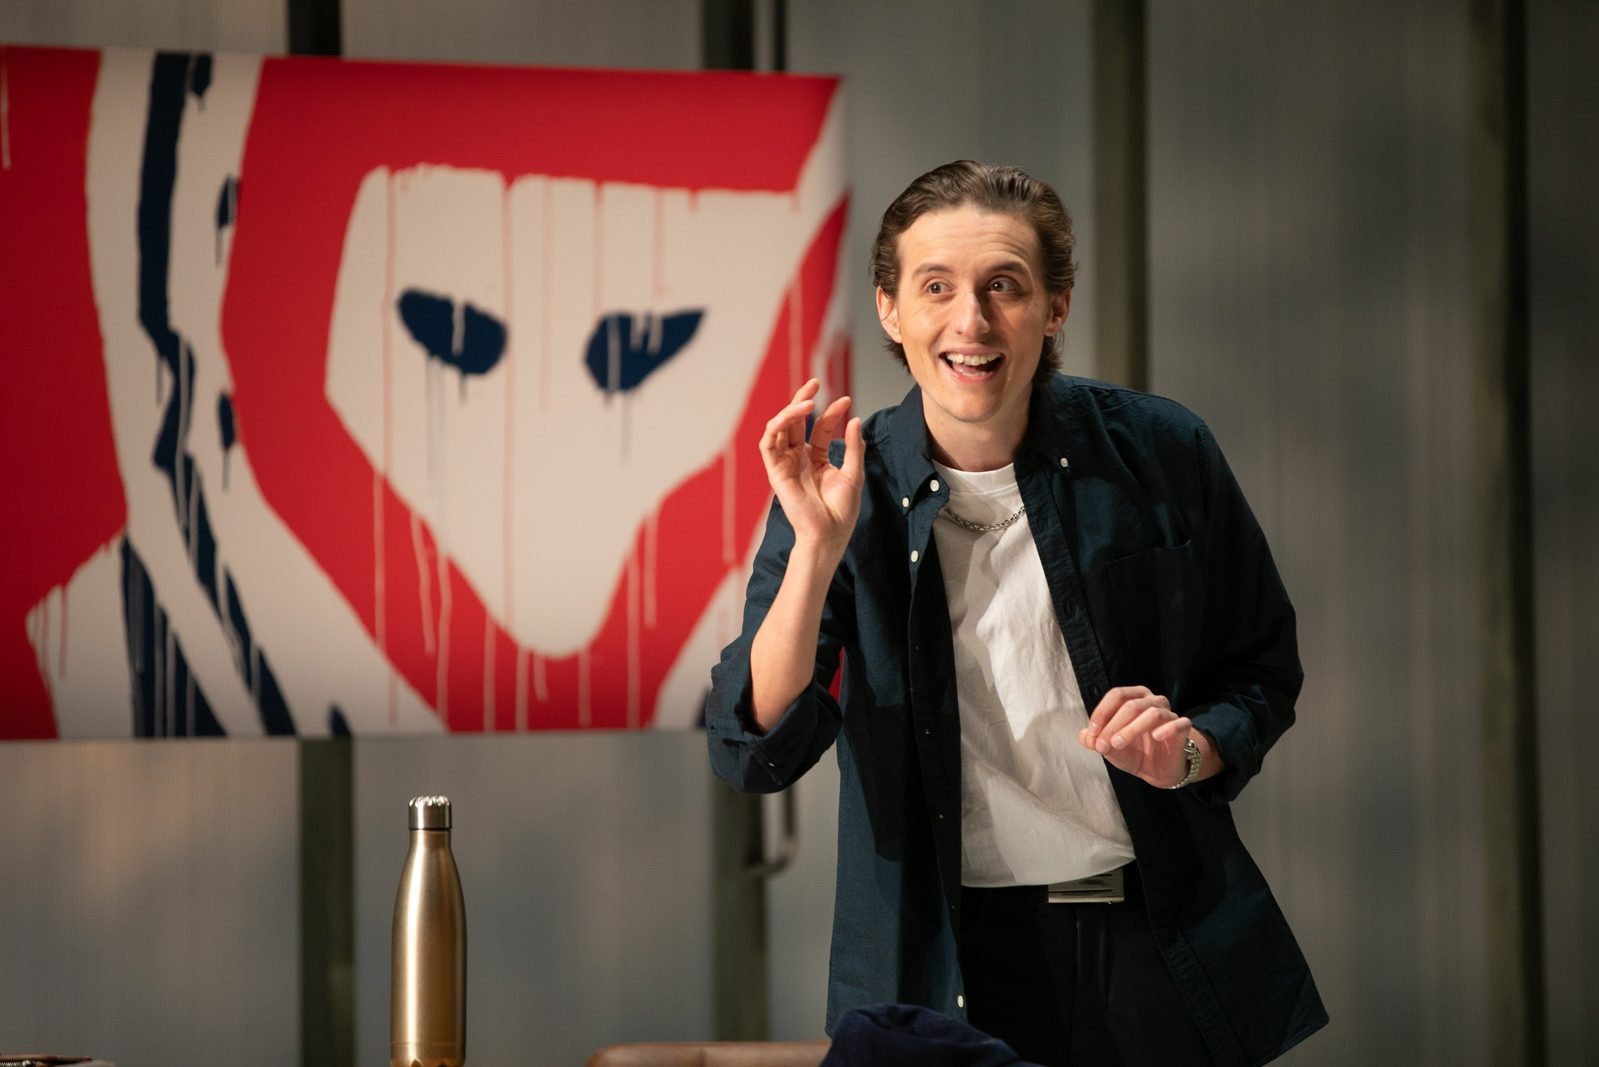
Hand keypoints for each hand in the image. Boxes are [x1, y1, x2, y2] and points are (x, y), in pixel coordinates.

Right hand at [759, 378, 863, 551]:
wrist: (829, 535)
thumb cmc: (841, 511)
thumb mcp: (853, 473)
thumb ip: (852, 447)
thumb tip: (854, 419)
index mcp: (815, 460)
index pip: (818, 428)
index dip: (831, 413)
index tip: (846, 401)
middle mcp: (797, 459)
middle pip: (794, 423)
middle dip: (802, 400)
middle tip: (815, 382)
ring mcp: (785, 464)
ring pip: (779, 429)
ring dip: (790, 411)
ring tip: (807, 401)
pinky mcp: (775, 472)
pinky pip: (767, 444)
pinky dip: (776, 426)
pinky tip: (792, 416)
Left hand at [1079, 686, 1197, 788]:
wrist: (1158, 770)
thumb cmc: (1134, 752)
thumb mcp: (1110, 748)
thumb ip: (1095, 740)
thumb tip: (1084, 736)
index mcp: (1133, 698)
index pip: (1116, 695)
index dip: (1101, 713)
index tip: (1092, 733)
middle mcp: (1152, 701)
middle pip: (1132, 705)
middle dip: (1113, 725)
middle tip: (1102, 745)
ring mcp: (1169, 714)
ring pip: (1152, 713)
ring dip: (1132, 728)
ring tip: (1118, 744)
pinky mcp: (1183, 729)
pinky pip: (1179, 723)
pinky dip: (1167, 728)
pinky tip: (1155, 737)